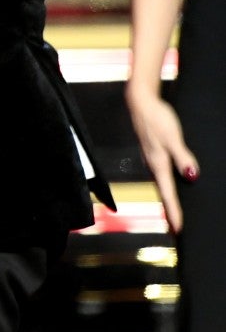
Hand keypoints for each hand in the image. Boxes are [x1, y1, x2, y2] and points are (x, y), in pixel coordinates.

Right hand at [125, 86, 197, 233]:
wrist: (140, 102)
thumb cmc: (157, 118)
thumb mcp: (173, 137)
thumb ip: (182, 157)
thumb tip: (192, 177)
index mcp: (158, 164)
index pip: (168, 194)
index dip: (174, 212)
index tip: (179, 229)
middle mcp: (153, 165)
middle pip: (162, 193)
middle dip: (169, 211)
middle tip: (175, 229)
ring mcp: (151, 159)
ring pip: (160, 184)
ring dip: (167, 199)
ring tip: (173, 212)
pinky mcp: (152, 152)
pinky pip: (161, 175)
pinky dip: (166, 186)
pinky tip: (170, 185)